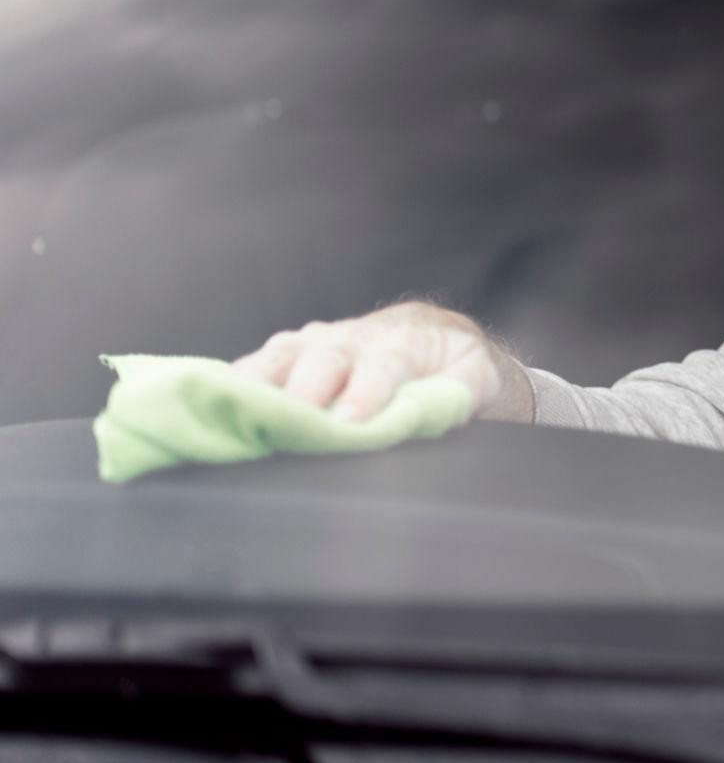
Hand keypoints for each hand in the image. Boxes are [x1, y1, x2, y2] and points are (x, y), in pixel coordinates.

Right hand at [230, 301, 530, 423]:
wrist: (433, 338)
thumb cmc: (454, 367)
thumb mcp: (475, 378)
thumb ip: (460, 392)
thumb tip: (441, 411)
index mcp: (402, 343)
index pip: (382, 365)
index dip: (365, 393)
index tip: (349, 422)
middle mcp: (351, 338)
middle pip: (322, 359)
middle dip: (304, 391)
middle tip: (288, 424)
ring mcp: (313, 344)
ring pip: (280, 358)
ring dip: (256, 386)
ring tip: (232, 417)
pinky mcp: (286, 356)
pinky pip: (253, 368)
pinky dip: (231, 388)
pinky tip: (208, 410)